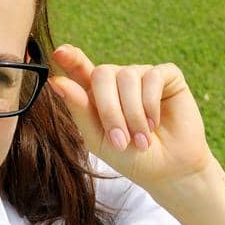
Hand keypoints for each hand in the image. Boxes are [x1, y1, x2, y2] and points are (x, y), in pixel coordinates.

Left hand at [48, 43, 215, 192]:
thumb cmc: (132, 158)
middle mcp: (118, 80)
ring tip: (141, 140)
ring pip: (127, 77)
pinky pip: (152, 77)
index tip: (59, 53)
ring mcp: (143, 75)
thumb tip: (56, 81)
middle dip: (109, 110)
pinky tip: (154, 124)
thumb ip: (79, 110)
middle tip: (120, 142)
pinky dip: (150, 105)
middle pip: (102, 74)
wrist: (169, 171)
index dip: (70, 59)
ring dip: (132, 114)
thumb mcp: (98, 139)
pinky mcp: (167, 75)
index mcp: (97, 94)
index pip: (80, 69)